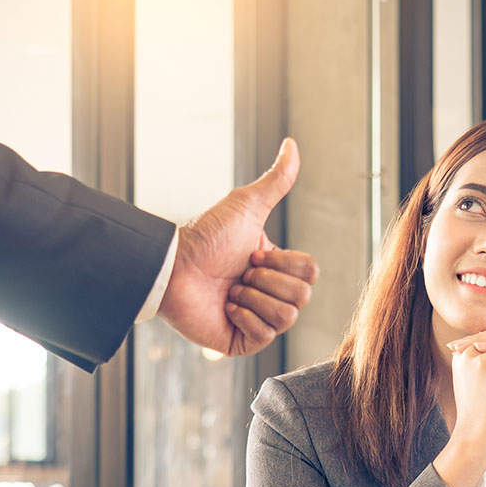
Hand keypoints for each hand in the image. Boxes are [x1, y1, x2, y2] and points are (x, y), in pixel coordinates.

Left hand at [157, 138, 319, 355]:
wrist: (175, 266)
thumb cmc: (206, 235)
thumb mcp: (247, 204)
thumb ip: (276, 180)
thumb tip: (292, 144)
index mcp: (277, 268)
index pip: (310, 273)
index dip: (283, 261)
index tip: (252, 252)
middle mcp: (270, 295)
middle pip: (303, 296)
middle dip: (267, 279)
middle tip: (240, 271)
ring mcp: (257, 320)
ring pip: (287, 318)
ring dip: (254, 297)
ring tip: (229, 289)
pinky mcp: (241, 341)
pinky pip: (266, 336)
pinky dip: (244, 316)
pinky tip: (224, 306)